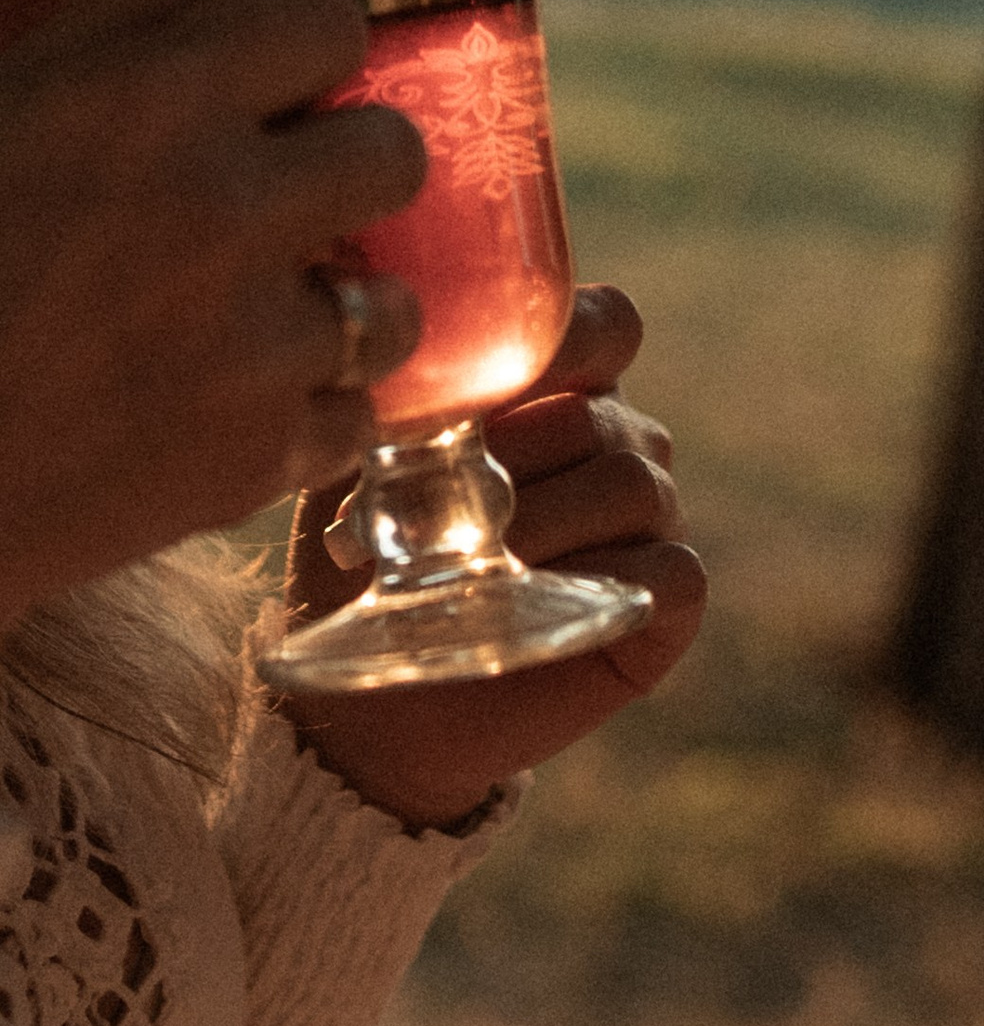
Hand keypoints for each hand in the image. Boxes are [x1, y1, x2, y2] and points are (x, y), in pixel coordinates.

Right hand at [0, 0, 425, 801]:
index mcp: (149, 98)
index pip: (324, 19)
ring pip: (389, 301)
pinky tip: (215, 407)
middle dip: (344, 164)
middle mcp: (224, 207)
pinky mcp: (262, 459)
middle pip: (393, 149)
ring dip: (337, 304)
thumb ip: (122, 2)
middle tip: (267, 201)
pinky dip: (303, 416)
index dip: (293, 47)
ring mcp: (255, 342)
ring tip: (241, 321)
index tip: (261, 81)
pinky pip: (354, 417)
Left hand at [278, 283, 707, 829]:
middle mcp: (618, 442)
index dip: (565, 337)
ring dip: (539, 520)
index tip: (487, 380)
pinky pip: (669, 570)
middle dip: (508, 457)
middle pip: (599, 414)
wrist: (374, 699)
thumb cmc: (363, 560)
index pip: (606, 326)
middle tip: (421, 509)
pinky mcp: (667, 604)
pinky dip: (597, 582)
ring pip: (634, 482)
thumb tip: (374, 330)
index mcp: (556, 388)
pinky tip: (527, 601)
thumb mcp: (356, 463)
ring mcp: (651, 521)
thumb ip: (387, 393)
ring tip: (461, 562)